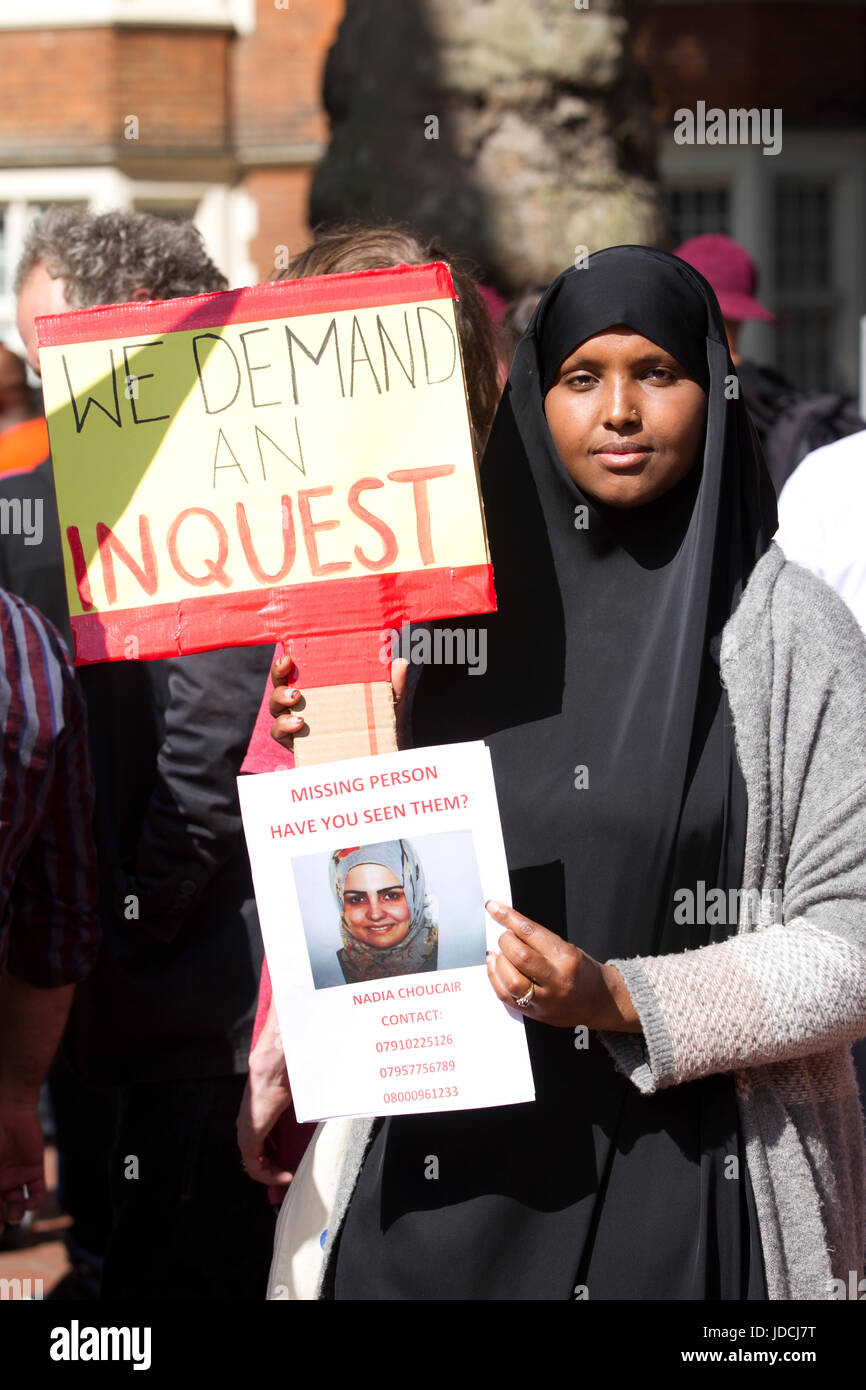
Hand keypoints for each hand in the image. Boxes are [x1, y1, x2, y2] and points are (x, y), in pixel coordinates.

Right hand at [0, 1105, 45, 1233]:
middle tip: (1, 1229)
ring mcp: (18, 1179)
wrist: (14, 1114)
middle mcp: (2, 1183)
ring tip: (14, 1214)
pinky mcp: (35, 1172)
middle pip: (2, 1210)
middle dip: (1, 1222)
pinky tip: (29, 1204)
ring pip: (19, 1206)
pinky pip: (37, 1193)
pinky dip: (35, 1203)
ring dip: (17, 1215)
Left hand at [237, 1001, 294, 1186]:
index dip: (276, 1158)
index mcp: (257, 1114)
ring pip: (255, 1165)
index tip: (293, 1163)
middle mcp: (247, 1125)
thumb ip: (302, 1105)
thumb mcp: (297, 1095)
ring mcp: (246, 1132)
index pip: (262, 1144)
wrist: (276, 1067)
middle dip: (275, 1168)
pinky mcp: (248, 1139)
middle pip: (258, 1156)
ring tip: (290, 1177)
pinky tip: (286, 1177)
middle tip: (293, 1173)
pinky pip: (254, 1167)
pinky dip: (269, 1176)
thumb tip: (322, 1103)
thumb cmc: (288, 1074)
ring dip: (273, 1174)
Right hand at [268, 651, 408, 751]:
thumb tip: (401, 662)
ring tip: (296, 696)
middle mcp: (303, 706)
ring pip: (276, 709)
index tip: (289, 654)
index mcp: (320, 690)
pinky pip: (279, 734)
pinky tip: (298, 723)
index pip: (297, 671)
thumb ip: (394, 686)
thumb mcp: (389, 705)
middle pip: (279, 686)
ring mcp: (297, 726)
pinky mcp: (297, 745)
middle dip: (278, 675)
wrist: (379, 763)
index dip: (286, 662)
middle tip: (287, 666)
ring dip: (279, 698)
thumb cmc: (380, 729)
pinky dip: (284, 726)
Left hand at [485, 900, 640, 1031]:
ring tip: (499, 953)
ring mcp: (545, 999)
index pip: (531, 932)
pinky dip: (495, 978)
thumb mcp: (569, 948)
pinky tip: (496, 967)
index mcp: (567, 957)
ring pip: (510, 980)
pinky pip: (506, 996)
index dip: (508, 917)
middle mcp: (556, 980)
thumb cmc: (584, 973)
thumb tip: (508, 927)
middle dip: (505, 941)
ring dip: (498, 961)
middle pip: (519, 956)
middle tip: (505, 936)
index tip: (493, 907)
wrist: (600, 1004)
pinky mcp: (534, 1013)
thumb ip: (539, 941)